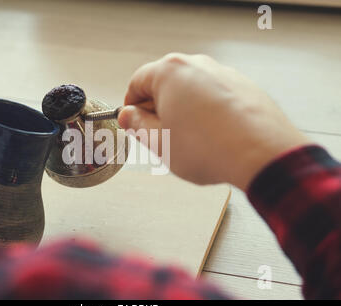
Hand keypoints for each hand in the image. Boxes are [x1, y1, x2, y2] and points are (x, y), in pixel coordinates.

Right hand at [119, 53, 309, 190]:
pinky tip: (210, 136)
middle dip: (157, 108)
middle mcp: (198, 66)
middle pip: (164, 84)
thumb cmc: (210, 148)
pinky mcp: (243, 86)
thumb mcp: (158, 141)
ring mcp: (223, 74)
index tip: (133, 121)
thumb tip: (129, 116)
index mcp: (170, 72)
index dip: (130, 106)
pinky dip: (206, 113)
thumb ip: (136, 125)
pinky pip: (214, 97)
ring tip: (187, 140)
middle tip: (158, 134)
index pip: (137, 83)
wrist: (261, 154)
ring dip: (182, 111)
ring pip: (190, 91)